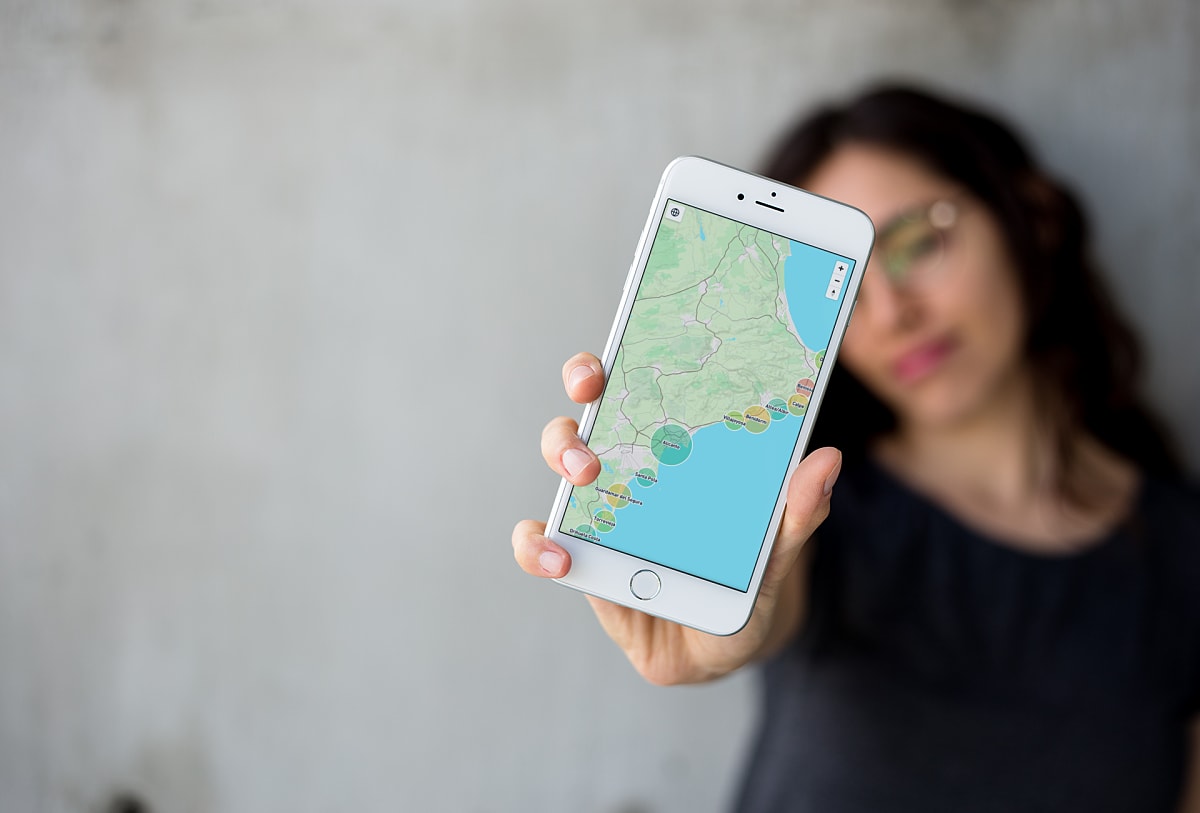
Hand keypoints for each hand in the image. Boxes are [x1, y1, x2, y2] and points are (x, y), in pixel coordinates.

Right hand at [513, 352, 841, 684]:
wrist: (725, 645)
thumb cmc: (747, 584)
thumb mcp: (778, 549)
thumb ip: (798, 512)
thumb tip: (826, 460)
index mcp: (675, 447)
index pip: (640, 384)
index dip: (620, 360)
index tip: (617, 356)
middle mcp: (629, 467)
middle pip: (590, 411)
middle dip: (584, 389)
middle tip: (597, 404)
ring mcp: (598, 512)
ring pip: (561, 464)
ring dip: (563, 455)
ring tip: (586, 474)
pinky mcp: (580, 561)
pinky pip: (539, 544)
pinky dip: (537, 544)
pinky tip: (559, 555)